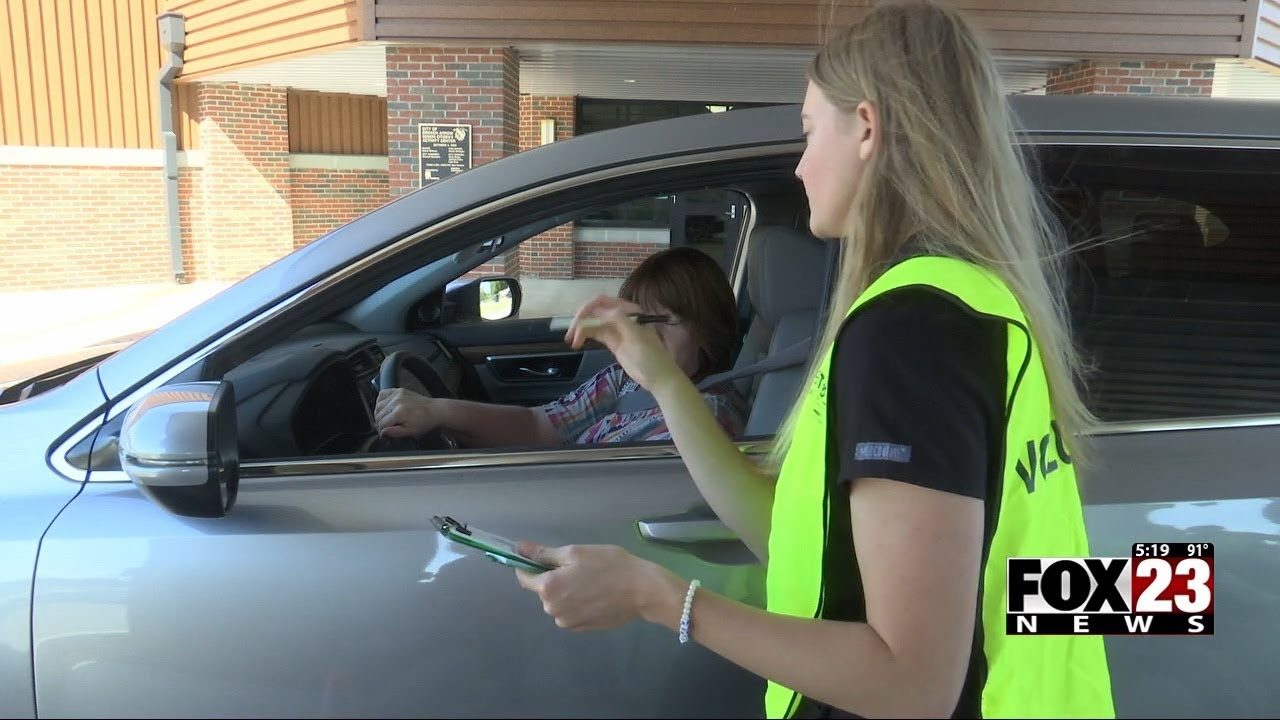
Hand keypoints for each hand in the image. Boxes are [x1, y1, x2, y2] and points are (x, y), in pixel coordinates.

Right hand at [374, 388, 443, 437]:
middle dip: (381, 423)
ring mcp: (397, 394)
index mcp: (399, 413)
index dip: (382, 431)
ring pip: (378, 405)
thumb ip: (395, 432)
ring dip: (379, 413)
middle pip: (378, 415)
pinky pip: (382, 394)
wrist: (435, 410)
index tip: (384, 434)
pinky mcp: (399, 390)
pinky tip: (385, 407)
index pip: (381, 424)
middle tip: (387, 427)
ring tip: (387, 419)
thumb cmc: (425, 421)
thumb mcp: (411, 432)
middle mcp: (397, 402)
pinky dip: (380, 401)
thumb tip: (383, 432)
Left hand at [514, 541, 674, 631]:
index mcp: (548, 589)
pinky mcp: (583, 629)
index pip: (525, 577)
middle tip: (581, 567)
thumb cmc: (609, 566)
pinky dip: (579, 603)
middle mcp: (553, 610)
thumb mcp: (576, 553)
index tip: (546, 558)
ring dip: (567, 592)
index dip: (530, 565)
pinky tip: (598, 595)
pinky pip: (571, 612)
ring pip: (559, 602)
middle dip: (555, 578)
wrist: (642, 591)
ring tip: (592, 581)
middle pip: (544, 590)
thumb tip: (519, 548)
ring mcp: (568, 622)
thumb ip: (544, 553)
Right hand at [564, 296, 684, 392]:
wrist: (658, 378)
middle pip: (596, 311)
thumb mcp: (637, 336)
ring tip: (572, 342)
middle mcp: (621, 317)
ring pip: (594, 323)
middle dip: (581, 320)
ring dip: (581, 329)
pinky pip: (596, 334)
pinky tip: (577, 343)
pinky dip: (585, 336)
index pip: (604, 302)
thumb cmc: (651, 356)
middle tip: (571, 334)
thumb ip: (619, 321)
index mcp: (629, 311)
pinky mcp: (613, 342)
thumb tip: (598, 311)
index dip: (588, 308)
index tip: (578, 321)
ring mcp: (616, 330)